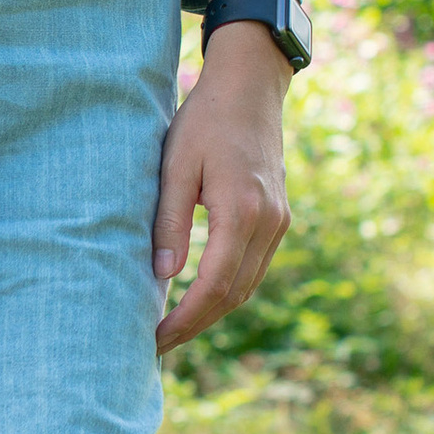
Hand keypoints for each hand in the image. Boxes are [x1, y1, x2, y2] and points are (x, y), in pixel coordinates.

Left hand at [152, 25, 291, 354]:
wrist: (250, 88)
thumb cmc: (204, 121)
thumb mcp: (175, 166)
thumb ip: (170, 221)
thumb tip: (163, 277)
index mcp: (242, 211)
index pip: (214, 286)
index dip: (185, 320)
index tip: (154, 339)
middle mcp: (268, 223)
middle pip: (234, 295)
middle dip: (195, 325)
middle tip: (156, 346)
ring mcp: (278, 222)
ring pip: (248, 285)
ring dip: (212, 312)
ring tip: (173, 329)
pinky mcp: (278, 217)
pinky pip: (254, 267)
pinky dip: (228, 290)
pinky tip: (199, 297)